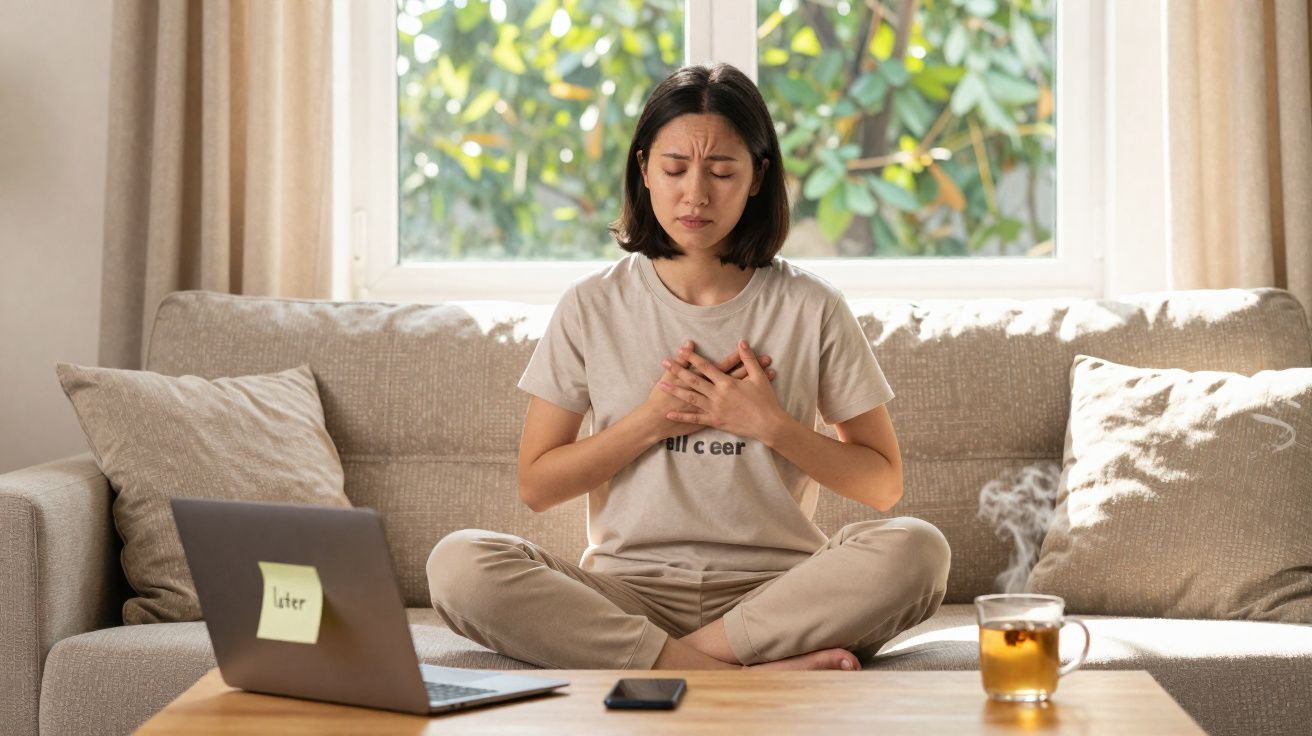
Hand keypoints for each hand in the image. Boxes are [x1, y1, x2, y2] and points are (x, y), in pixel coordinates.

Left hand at [658, 339, 783, 440]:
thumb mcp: (759, 376)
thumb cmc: (765, 400)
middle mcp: (718, 395)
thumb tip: (741, 342)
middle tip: (664, 362)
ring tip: (661, 385)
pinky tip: (669, 414)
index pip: (706, 367)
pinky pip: (695, 418)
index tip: (681, 350)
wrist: (768, 424)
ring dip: (675, 390)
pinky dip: (682, 416)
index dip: (692, 357)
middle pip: (693, 380)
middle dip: (677, 370)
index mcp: (727, 383)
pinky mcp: (715, 421)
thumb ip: (749, 358)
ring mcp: (715, 409)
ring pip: (691, 398)